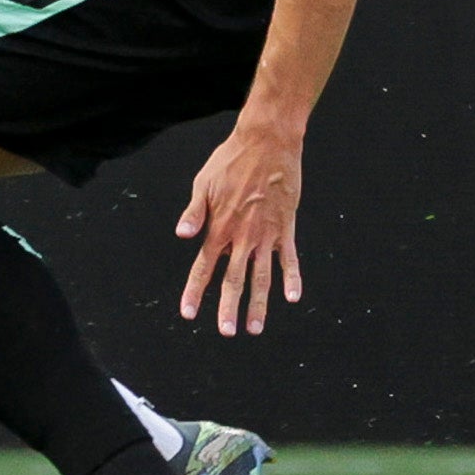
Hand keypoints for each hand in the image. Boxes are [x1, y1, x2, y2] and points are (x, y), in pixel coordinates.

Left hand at [174, 115, 307, 335]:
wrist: (268, 142)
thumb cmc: (231, 161)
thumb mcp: (203, 183)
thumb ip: (194, 213)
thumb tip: (181, 235)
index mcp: (219, 227)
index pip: (203, 267)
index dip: (195, 291)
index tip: (188, 313)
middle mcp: (241, 236)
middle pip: (233, 279)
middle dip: (229, 308)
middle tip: (227, 332)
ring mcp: (266, 234)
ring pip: (262, 276)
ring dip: (259, 303)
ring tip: (256, 327)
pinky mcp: (286, 227)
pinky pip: (290, 258)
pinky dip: (292, 277)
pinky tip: (293, 297)